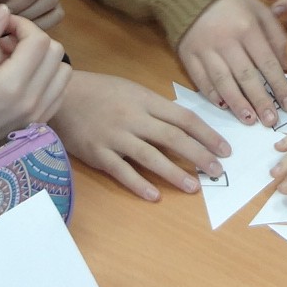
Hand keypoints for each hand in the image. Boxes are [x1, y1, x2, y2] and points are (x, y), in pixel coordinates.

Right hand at [0, 7, 70, 184]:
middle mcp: (32, 101)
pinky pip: (61, 91)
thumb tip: (6, 10)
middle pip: (55, 52)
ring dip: (45, 57)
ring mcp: (40, 115)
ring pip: (64, 70)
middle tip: (8, 43)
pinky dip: (49, 77)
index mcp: (11, 86)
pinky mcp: (41, 123)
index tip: (3, 28)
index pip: (38, 40)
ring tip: (17, 60)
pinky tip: (25, 78)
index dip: (23, 24)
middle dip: (34, 38)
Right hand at [49, 71, 229, 200]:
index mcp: (145, 100)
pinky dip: (139, 184)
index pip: (184, 118)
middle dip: (199, 155)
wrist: (61, 94)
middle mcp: (133, 118)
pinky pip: (122, 171)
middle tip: (217, 170)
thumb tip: (184, 128)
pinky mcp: (98, 153)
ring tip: (194, 187)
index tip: (224, 149)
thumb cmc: (101, 91)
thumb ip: (156, 108)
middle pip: (173, 138)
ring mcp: (115, 137)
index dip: (207, 135)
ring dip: (174, 173)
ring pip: (150, 157)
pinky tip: (155, 196)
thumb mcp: (132, 90)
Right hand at [176, 0, 286, 125]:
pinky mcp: (188, 56)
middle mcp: (226, 41)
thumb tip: (285, 67)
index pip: (268, 64)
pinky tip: (223, 106)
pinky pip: (200, 80)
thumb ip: (276, 36)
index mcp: (247, 28)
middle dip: (260, 101)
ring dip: (237, 103)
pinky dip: (212, 95)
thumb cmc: (231, 3)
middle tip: (271, 122)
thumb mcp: (259, 10)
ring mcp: (205, 50)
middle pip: (246, 77)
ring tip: (249, 120)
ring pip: (223, 82)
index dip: (280, 87)